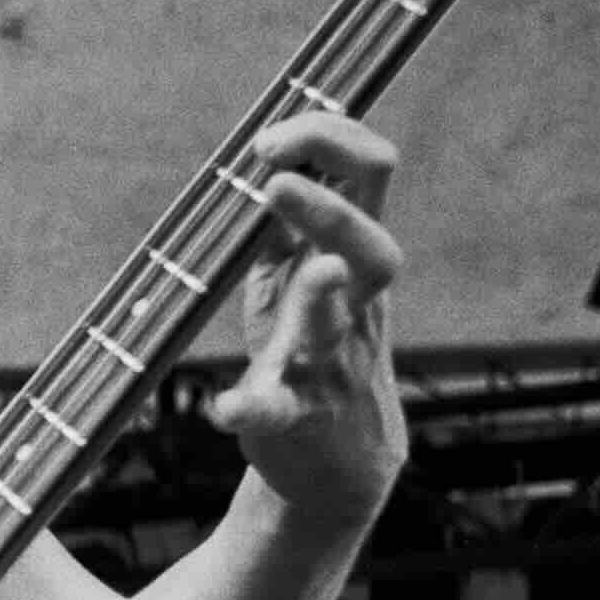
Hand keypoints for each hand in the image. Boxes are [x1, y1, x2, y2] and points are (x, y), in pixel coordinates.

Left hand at [202, 112, 408, 526]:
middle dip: (331, 211)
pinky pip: (280, 411)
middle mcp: (353, 306)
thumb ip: (290, 212)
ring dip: (322, 297)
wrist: (337, 458)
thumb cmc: (311, 342)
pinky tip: (226, 407)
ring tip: (318, 273)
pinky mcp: (297, 417)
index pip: (368, 176)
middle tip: (275, 180)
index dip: (328, 143)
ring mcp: (329, 363)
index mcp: (350, 256)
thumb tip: (267, 142)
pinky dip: (252, 407)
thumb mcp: (300, 267)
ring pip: (338, 325)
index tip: (266, 141)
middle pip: (374, 247)